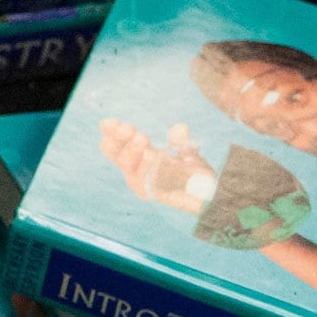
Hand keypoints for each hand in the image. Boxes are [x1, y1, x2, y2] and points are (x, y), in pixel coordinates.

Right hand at [99, 119, 214, 215]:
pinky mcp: (148, 192)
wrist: (206, 194)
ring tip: (144, 138)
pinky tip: (148, 157)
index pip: (113, 141)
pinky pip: (140, 179)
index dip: (110, 130)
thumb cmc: (193, 172)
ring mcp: (138, 180)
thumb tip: (180, 128)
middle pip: (111, 150)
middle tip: (131, 129)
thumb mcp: (186, 150)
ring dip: (132, 148)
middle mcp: (132, 167)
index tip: (116, 122)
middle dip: (118, 137)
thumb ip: (179, 139)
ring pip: (125, 163)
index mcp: (135, 153)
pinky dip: (143, 166)